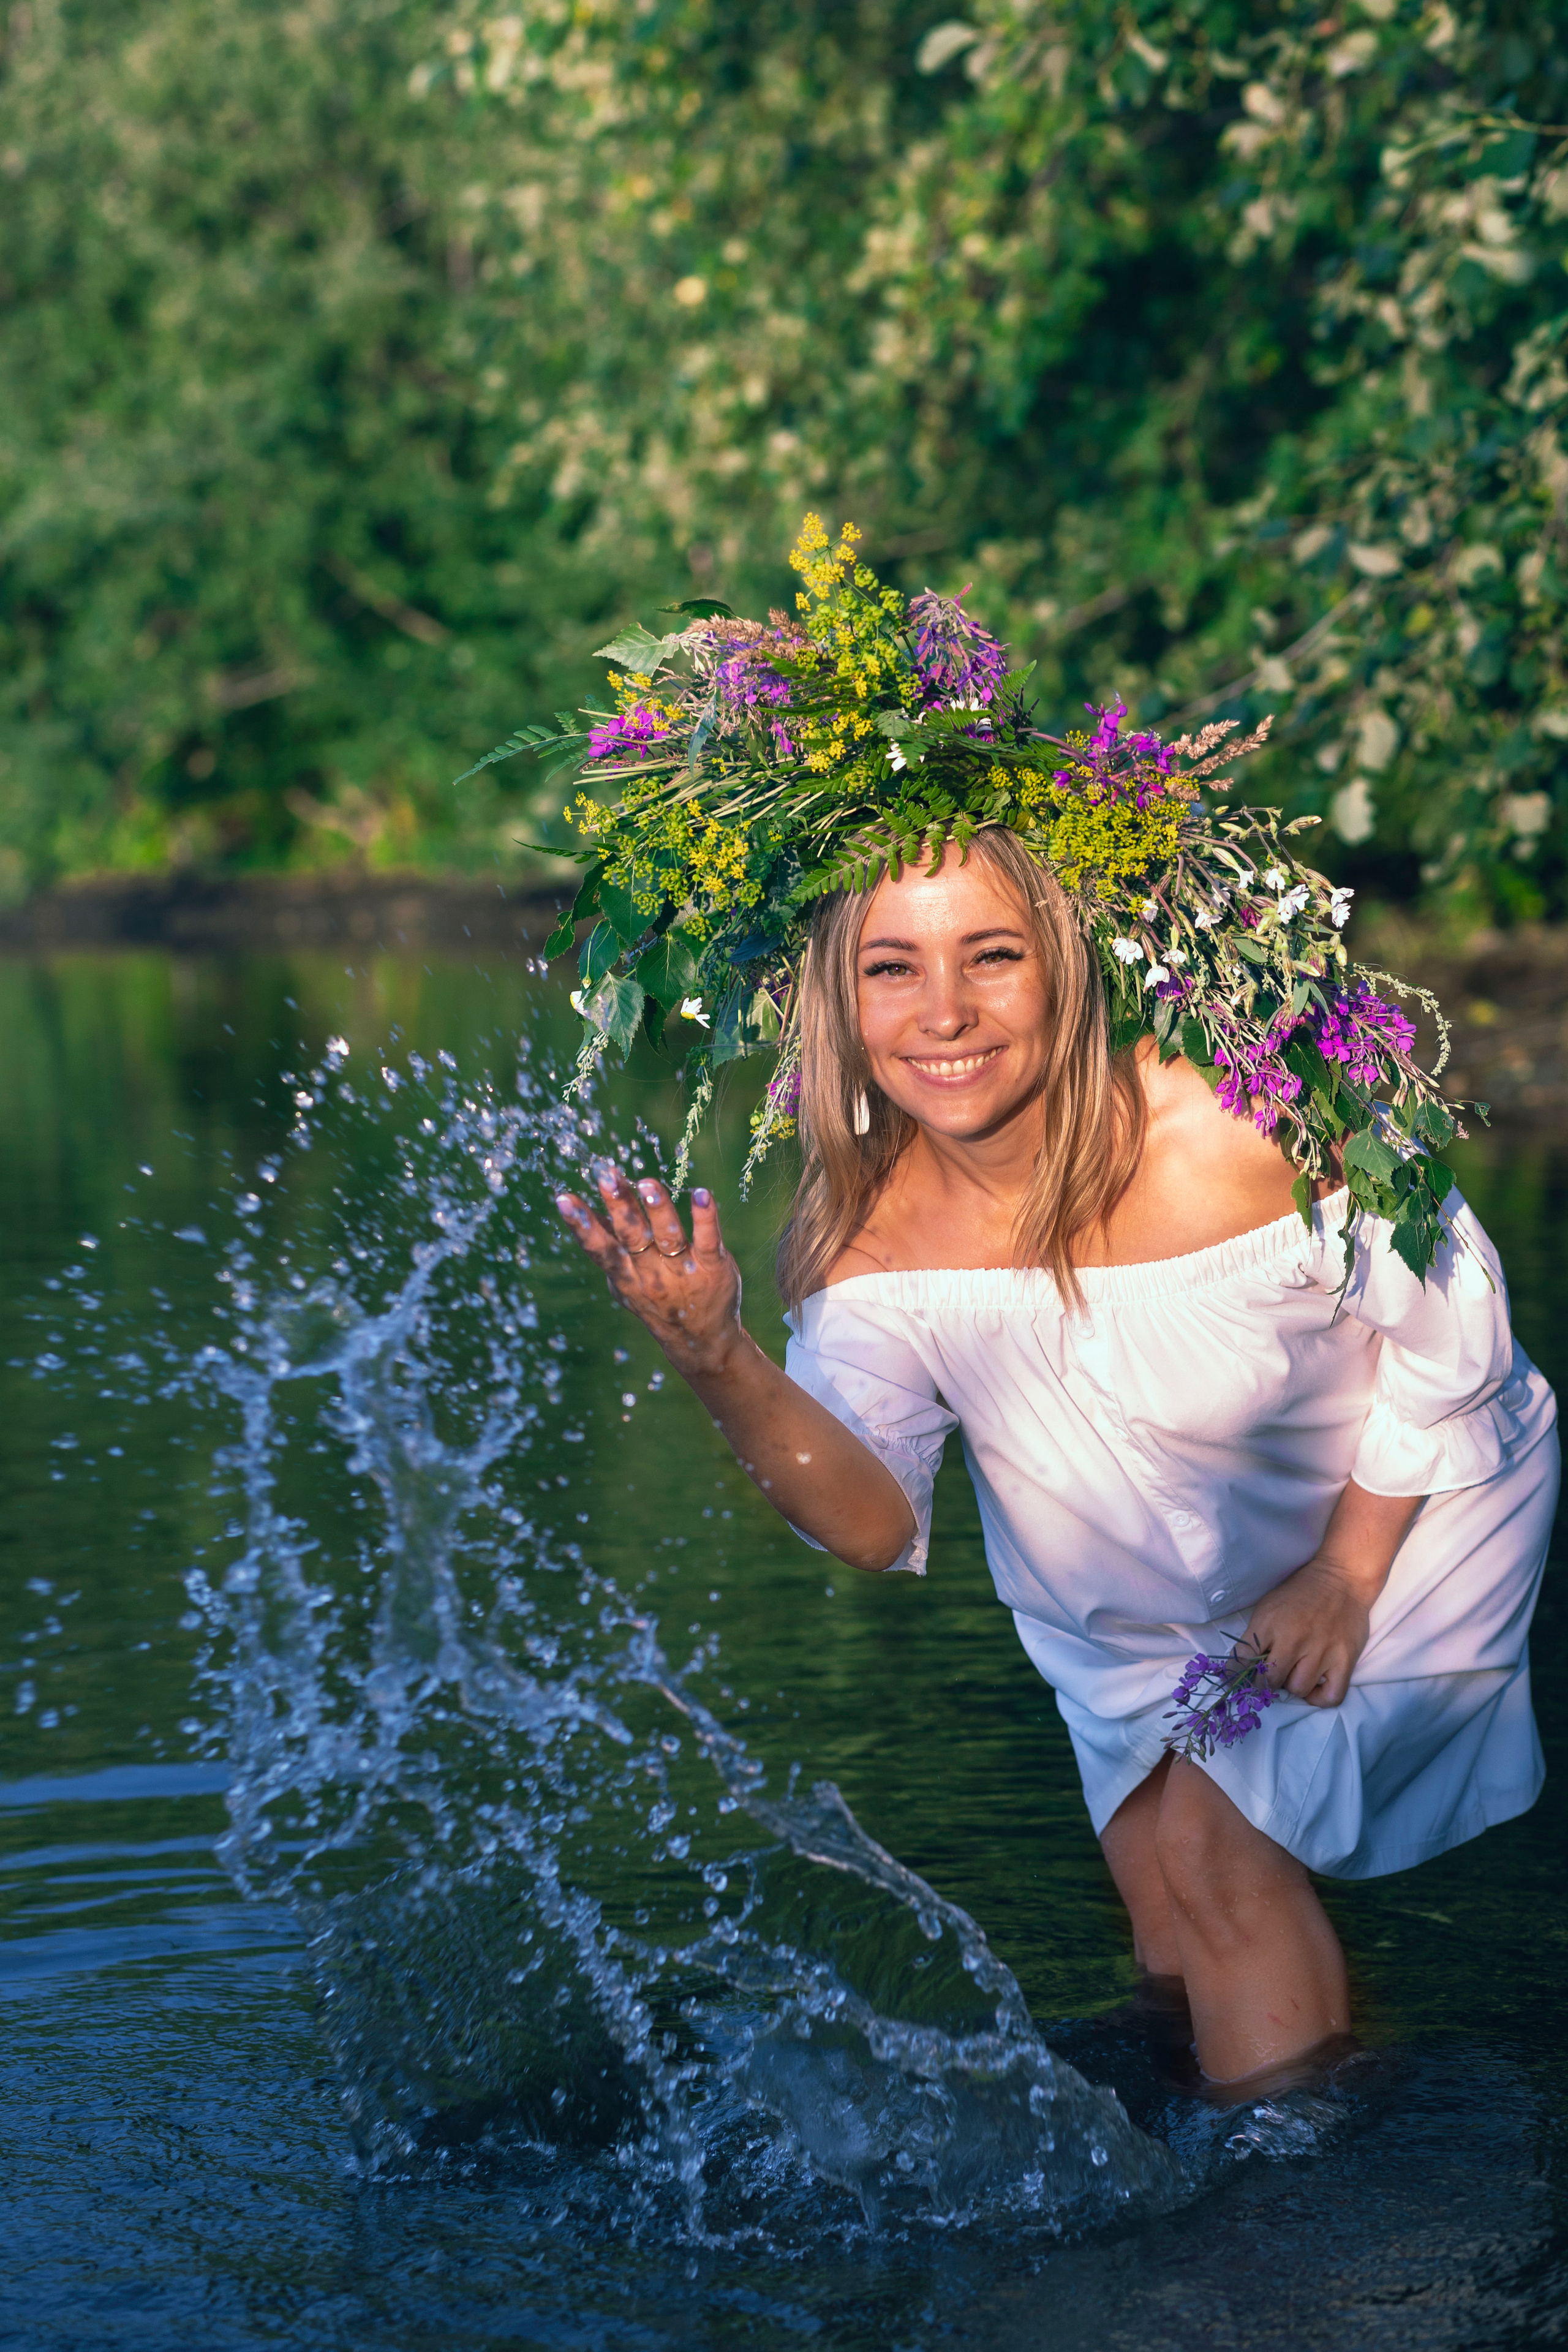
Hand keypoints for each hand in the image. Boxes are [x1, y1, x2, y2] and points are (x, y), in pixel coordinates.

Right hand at [554, 1165, 743, 1377]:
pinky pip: (708, 1239)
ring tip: (648, 1183)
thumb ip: (609, 1251)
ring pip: (668, 1236)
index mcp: (626, 1276)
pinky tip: (702, 1194)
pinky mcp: (712, 1266)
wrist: (701, 1341)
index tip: (564, 1199)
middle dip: (619, 1205)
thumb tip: (587, 1213)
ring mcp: (683, 1270)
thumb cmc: (658, 1303)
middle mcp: (652, 1273)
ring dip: (658, 1208)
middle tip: (607, 1176)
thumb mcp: (626, 1284)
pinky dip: (705, 1217)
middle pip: (632, 1236)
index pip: (599, 1248)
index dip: (581, 1224)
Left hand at [1241, 1556, 1372, 1708]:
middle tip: (1272, 1673)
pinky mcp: (1345, 1659)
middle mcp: (1293, 1639)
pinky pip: (1331, 1696)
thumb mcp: (1269, 1606)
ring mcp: (1321, 1651)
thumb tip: (1241, 1667)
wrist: (1342, 1578)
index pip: (1243, 1659)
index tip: (1239, 1680)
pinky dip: (1320, 1698)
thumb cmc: (1301, 1592)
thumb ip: (1255, 1636)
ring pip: (1298, 1689)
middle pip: (1270, 1680)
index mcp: (1269, 1623)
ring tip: (1296, 1672)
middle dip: (1267, 1681)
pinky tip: (1314, 1686)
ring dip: (1293, 1685)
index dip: (1237, 1674)